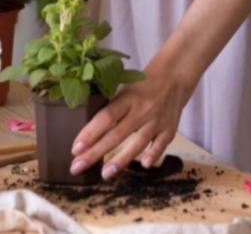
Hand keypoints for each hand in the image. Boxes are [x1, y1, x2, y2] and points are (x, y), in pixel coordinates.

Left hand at [68, 59, 195, 178]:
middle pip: (117, 134)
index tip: (75, 149)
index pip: (106, 117)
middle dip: (96, 152)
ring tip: (105, 174)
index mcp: (127, 97)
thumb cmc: (143, 84)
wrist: (175, 75)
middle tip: (77, 167)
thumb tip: (88, 130)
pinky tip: (145, 165)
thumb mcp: (125, 89)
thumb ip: (111, 107)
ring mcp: (157, 120)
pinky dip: (154, 154)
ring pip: (138, 142)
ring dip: (121, 160)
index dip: (90, 133)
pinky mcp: (170, 128)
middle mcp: (142, 109)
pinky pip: (161, 144)